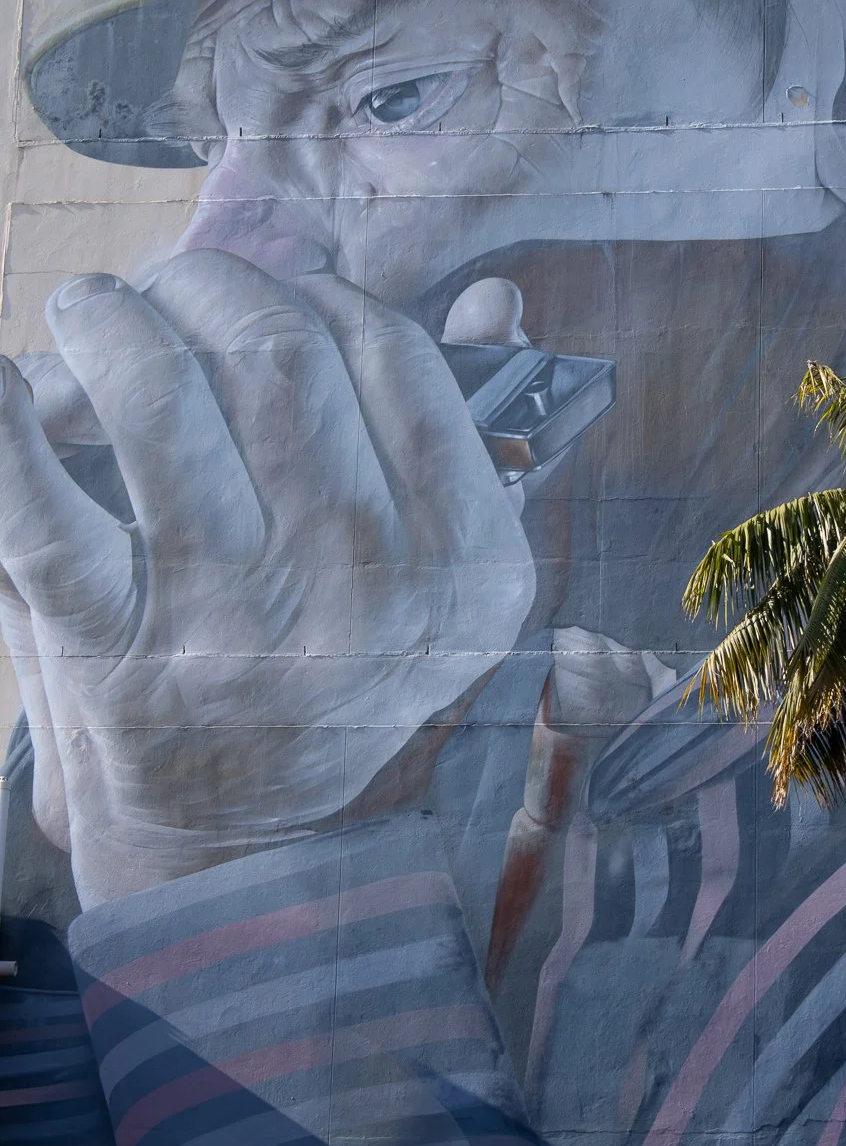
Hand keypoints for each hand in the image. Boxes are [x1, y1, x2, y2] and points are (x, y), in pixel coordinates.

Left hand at [0, 252, 534, 905]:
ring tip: (92, 313)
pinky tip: (3, 388)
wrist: (262, 861)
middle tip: (172, 291)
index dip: (325, 295)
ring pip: (165, 395)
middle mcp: (367, 590)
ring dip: (111, 320)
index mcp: (468, 562)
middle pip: (280, 351)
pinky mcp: (118, 659)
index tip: (285, 298)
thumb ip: (466, 435)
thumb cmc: (347, 682)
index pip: (396, 355)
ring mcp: (240, 624)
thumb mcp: (443, 581)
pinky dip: (4, 429)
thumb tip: (497, 295)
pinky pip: (42, 512)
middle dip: (210, 284)